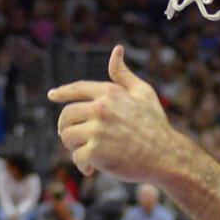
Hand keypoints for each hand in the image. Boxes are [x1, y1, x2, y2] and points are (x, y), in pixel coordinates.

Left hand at [48, 45, 175, 180]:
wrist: (167, 156)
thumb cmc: (156, 125)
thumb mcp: (144, 93)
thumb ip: (124, 75)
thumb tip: (116, 50)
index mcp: (109, 93)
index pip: (77, 89)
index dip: (62, 92)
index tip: (52, 95)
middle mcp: (100, 108)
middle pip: (66, 115)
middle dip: (66, 127)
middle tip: (73, 139)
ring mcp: (97, 130)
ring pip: (67, 136)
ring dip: (73, 147)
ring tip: (84, 154)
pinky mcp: (96, 151)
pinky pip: (77, 157)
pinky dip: (82, 165)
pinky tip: (90, 169)